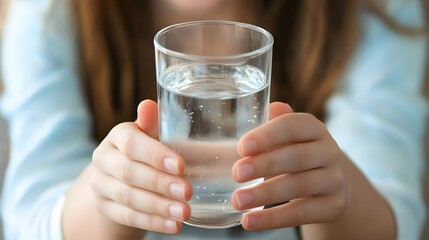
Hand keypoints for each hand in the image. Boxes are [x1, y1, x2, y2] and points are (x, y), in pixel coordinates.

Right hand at [91, 100, 192, 233]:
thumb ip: (152, 123)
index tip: (181, 166)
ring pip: (128, 198)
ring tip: (184, 212)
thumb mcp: (151, 134)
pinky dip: (152, 222)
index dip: (155, 155)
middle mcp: (103, 159)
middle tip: (187, 192)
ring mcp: (101, 185)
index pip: (131, 143)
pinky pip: (128, 217)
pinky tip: (173, 225)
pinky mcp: (104, 207)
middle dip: (160, 184)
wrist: (122, 174)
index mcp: (117, 136)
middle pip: (129, 173)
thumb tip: (149, 105)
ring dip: (159, 207)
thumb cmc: (147, 149)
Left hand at [231, 102, 347, 229]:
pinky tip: (249, 221)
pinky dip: (273, 219)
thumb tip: (269, 107)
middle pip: (296, 157)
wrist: (330, 182)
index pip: (292, 126)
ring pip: (299, 186)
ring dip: (265, 194)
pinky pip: (301, 213)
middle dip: (263, 165)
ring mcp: (334, 180)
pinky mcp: (333, 206)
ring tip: (237, 200)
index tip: (241, 147)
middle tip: (236, 173)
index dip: (267, 136)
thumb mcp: (287, 137)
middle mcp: (329, 151)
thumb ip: (274, 124)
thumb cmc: (295, 153)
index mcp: (313, 128)